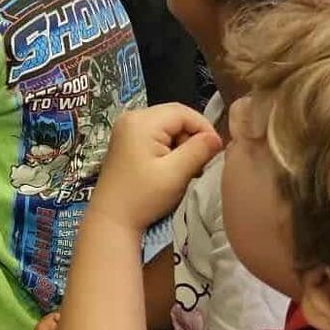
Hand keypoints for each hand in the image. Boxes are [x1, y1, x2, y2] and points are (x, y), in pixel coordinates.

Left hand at [89, 104, 221, 232]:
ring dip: (182, 144)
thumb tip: (217, 138)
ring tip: (185, 169)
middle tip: (199, 164)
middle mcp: (132, 117)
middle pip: (174, 117)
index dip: (204, 128)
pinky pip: (156, 134)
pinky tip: (172, 167)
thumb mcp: (175, 174)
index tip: (216, 151)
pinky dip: (170, 147)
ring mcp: (127, 128)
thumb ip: (198, 151)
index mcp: (141, 121)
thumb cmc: (143, 196)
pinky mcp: (127, 140)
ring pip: (167, 126)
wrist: (112, 218)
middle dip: (192, 137)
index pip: (182, 112)